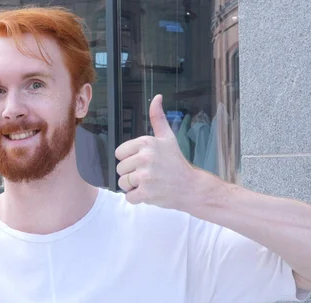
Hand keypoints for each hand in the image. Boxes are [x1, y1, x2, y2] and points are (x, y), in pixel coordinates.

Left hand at [115, 95, 196, 209]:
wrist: (191, 187)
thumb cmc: (176, 162)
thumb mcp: (167, 137)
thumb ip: (158, 118)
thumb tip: (157, 97)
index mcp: (146, 143)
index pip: (119, 153)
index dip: (130, 159)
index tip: (145, 162)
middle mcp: (145, 158)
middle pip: (120, 169)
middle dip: (131, 174)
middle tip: (150, 174)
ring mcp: (145, 176)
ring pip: (122, 183)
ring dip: (133, 186)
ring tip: (150, 183)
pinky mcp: (146, 193)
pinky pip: (129, 197)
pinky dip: (137, 198)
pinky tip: (150, 192)